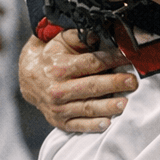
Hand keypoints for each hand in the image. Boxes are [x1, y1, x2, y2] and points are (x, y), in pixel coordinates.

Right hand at [20, 31, 136, 133]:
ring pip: (87, 108)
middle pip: (91, 86)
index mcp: (60, 68)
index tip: (126, 58)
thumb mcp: (61, 41)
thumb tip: (96, 34)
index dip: (110, 60)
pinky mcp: (60, 121)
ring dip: (107, 107)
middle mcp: (58, 89)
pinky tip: (107, 123)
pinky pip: (78, 125)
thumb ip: (78, 36)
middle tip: (132, 82)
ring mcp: (58, 108)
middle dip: (114, 84)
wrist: (27, 78)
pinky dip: (93, 126)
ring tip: (124, 103)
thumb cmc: (51, 58)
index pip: (90, 63)